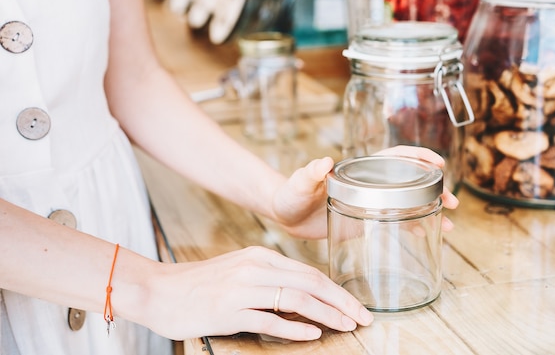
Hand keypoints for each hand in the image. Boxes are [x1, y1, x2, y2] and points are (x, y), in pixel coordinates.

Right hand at [144, 246, 373, 340]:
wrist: (157, 290)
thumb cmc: (198, 285)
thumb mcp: (238, 271)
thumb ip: (268, 279)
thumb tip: (301, 297)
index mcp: (259, 256)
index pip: (309, 272)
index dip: (337, 290)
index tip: (355, 306)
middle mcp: (255, 267)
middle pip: (310, 282)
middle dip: (342, 301)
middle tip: (363, 317)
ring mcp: (242, 288)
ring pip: (296, 298)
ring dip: (327, 313)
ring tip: (347, 325)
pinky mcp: (229, 309)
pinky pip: (269, 318)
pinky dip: (294, 327)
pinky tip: (312, 333)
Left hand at [272, 146, 458, 238]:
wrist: (285, 213)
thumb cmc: (291, 193)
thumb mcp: (301, 182)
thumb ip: (311, 172)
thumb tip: (324, 161)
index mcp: (358, 170)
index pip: (394, 157)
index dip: (418, 157)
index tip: (439, 164)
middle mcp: (368, 184)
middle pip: (409, 181)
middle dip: (434, 188)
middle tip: (452, 202)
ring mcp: (369, 203)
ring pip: (407, 202)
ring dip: (430, 209)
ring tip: (450, 224)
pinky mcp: (365, 220)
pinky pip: (395, 221)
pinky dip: (413, 226)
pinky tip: (426, 234)